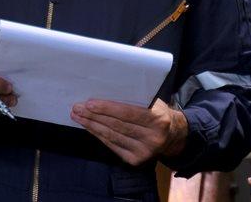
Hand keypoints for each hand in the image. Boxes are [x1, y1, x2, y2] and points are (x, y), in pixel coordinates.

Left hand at [70, 98, 187, 165]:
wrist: (173, 135)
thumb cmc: (158, 112)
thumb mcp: (154, 102)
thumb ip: (136, 98)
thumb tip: (106, 90)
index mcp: (159, 119)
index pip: (128, 113)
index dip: (108, 108)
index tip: (89, 103)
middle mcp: (153, 138)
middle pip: (117, 126)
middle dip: (94, 116)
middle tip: (77, 108)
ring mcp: (144, 152)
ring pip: (112, 136)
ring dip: (92, 126)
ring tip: (78, 116)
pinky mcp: (136, 160)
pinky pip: (113, 146)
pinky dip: (99, 135)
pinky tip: (89, 127)